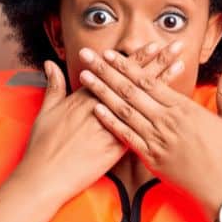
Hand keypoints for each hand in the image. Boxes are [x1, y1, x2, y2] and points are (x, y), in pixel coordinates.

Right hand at [11, 41, 184, 206]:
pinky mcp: (115, 147)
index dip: (136, 59)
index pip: (116, 72)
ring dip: (162, 82)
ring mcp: (110, 126)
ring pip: (141, 100)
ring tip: (179, 65)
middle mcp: (100, 107)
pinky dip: (156, 115)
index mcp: (85, 97)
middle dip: (157, 62)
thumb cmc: (42, 146)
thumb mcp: (46, 111)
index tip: (154, 46)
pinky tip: (173, 106)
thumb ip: (53, 86)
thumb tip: (50, 64)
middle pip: (134, 81)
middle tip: (175, 46)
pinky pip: (141, 127)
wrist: (44, 176)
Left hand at [77, 51, 221, 214]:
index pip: (150, 81)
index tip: (110, 54)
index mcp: (184, 109)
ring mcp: (157, 140)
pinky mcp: (152, 159)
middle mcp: (167, 121)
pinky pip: (127, 137)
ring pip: (124, 111)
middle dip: (106, 71)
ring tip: (84, 77)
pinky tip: (95, 110)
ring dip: (102, 92)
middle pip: (130, 91)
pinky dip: (110, 122)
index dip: (127, 66)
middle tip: (87, 56)